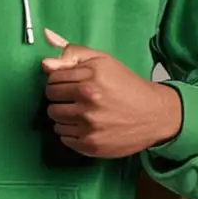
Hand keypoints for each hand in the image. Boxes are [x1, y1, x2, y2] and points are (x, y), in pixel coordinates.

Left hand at [40, 28, 181, 159]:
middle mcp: (89, 100)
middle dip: (60, 98)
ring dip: (64, 116)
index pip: (52, 79)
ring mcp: (89, 125)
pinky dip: (71, 132)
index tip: (71, 84)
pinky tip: (86, 126)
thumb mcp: (103, 60)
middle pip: (51, 100)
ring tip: (81, 112)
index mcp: (91, 77)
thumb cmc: (126, 84)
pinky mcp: (90, 144)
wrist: (154, 114)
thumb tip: (44, 61)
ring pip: (55, 119)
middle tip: (76, 99)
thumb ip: (71, 54)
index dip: (60, 81)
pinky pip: (64, 137)